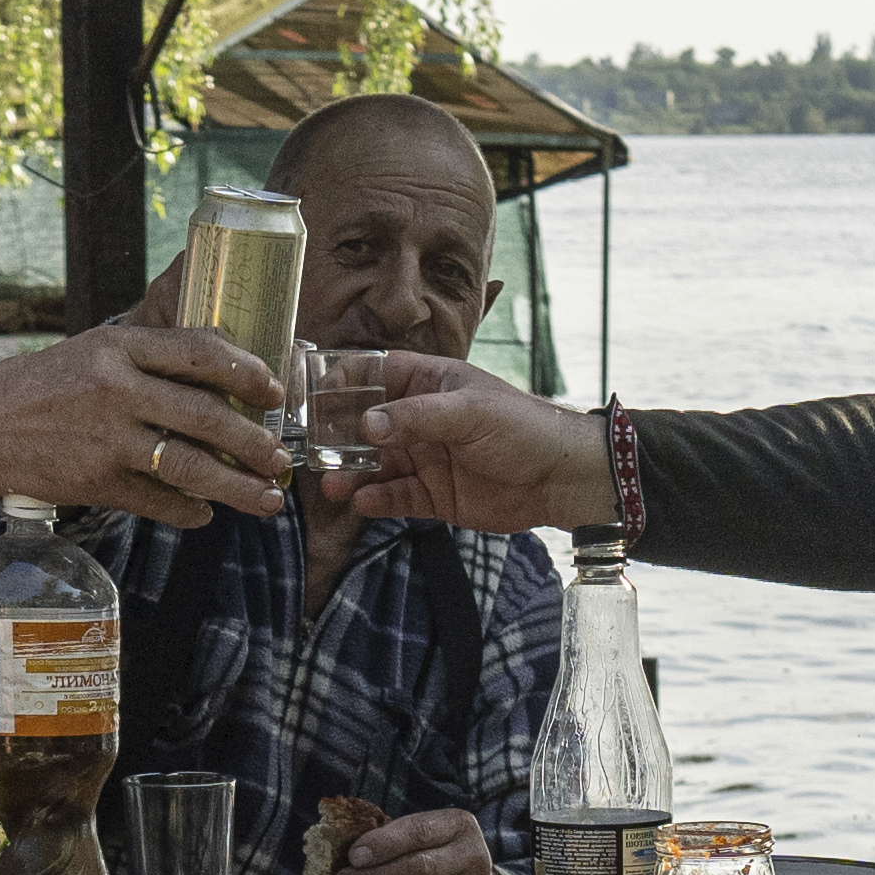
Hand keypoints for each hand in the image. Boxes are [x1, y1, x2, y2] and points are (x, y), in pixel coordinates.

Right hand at [0, 317, 292, 538]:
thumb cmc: (52, 384)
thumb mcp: (99, 350)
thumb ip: (155, 356)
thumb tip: (229, 369)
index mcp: (120, 348)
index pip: (199, 353)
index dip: (247, 373)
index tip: (275, 393)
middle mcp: (116, 392)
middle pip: (205, 416)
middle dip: (254, 442)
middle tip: (281, 458)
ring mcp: (107, 441)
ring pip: (189, 467)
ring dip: (236, 487)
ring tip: (267, 500)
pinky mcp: (97, 483)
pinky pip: (157, 502)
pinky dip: (187, 512)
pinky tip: (207, 514)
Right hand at [307, 340, 605, 536]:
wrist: (560, 477)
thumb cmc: (522, 427)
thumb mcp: (468, 411)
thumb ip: (415, 417)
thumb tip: (365, 425)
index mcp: (429, 383)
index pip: (376, 374)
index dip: (344, 382)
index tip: (315, 396)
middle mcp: (421, 419)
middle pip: (366, 423)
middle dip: (338, 436)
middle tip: (313, 449)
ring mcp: (426, 458)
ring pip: (376, 464)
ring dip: (351, 472)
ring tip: (329, 482)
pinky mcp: (434, 495)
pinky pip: (395, 496)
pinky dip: (375, 499)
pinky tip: (361, 501)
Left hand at [331, 806, 497, 874]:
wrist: (471, 874)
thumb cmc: (436, 847)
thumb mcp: (423, 832)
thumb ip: (393, 836)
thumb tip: (348, 853)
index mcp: (458, 825)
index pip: (419, 832)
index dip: (384, 844)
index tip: (354, 855)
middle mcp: (472, 855)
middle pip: (420, 867)